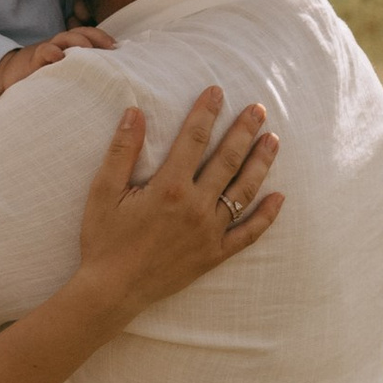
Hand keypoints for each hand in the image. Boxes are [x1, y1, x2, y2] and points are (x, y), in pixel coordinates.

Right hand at [0, 26, 117, 98]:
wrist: (11, 76)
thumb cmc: (45, 78)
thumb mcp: (67, 73)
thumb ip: (83, 72)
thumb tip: (110, 80)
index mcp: (71, 48)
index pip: (90, 36)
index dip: (104, 38)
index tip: (119, 48)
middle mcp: (61, 46)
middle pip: (81, 33)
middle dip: (97, 37)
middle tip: (110, 48)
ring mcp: (48, 51)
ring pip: (65, 38)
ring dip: (78, 41)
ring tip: (88, 50)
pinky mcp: (33, 60)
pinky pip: (43, 51)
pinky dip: (51, 52)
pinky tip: (59, 57)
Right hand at [74, 94, 280, 321]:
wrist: (111, 291)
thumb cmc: (103, 240)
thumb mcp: (103, 191)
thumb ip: (122, 150)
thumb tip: (134, 112)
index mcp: (169, 187)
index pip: (194, 138)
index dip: (206, 112)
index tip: (217, 91)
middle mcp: (196, 207)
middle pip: (227, 159)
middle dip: (244, 130)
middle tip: (258, 108)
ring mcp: (209, 232)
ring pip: (244, 191)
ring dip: (261, 163)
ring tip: (273, 140)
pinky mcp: (214, 255)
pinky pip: (247, 234)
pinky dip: (266, 216)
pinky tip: (279, 198)